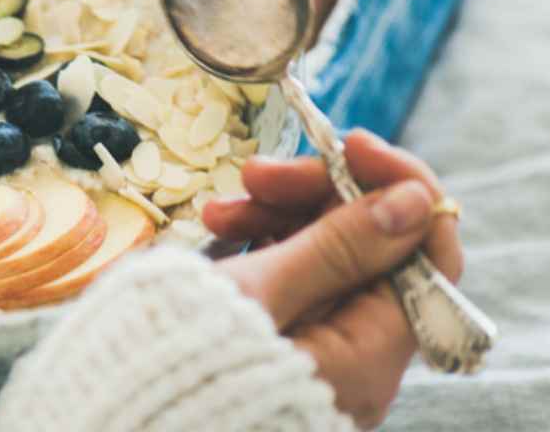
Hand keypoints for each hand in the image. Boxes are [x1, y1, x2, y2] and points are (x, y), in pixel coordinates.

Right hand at [206, 131, 462, 428]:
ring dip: (279, 217)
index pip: (428, 252)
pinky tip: (218, 230)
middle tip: (254, 173)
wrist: (121, 413)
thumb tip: (416, 199)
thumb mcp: (259, 293)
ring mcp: (321, 355)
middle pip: (372, 249)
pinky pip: (295, 282)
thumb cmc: (184, 361)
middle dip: (317, 198)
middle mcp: (358, 361)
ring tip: (217, 209)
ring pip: (328, 258)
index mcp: (368, 355)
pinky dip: (262, 248)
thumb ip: (339, 245)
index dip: (396, 186)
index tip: (347, 144)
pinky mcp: (285, 347)